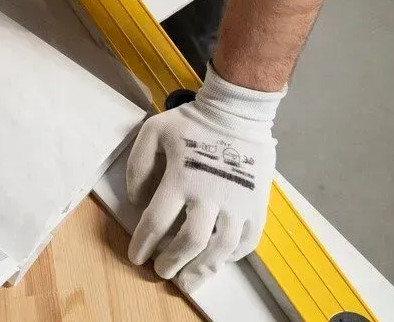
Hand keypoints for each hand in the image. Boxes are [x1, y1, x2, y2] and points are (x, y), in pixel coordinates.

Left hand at [126, 65, 284, 292]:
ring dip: (201, 269)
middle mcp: (210, 195)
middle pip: (189, 242)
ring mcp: (237, 203)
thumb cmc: (191, 122)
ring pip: (220, 248)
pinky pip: (247, 241)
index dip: (143, 244)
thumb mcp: (152, 131)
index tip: (137, 257)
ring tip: (188, 280)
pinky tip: (219, 261)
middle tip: (161, 271)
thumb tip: (137, 201)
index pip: (155, 222)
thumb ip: (138, 165)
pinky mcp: (257, 205)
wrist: (237, 113)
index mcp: (180, 178)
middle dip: (172, 261)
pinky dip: (232, 256)